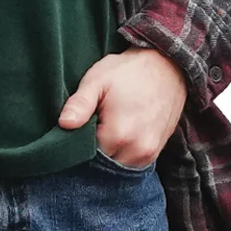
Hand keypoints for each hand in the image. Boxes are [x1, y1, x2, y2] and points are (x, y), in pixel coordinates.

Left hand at [59, 47, 186, 167]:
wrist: (166, 67)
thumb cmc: (127, 72)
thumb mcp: (97, 81)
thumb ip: (80, 104)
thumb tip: (64, 124)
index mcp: (119, 134)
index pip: (85, 152)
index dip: (77, 139)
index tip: (79, 123)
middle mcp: (138, 150)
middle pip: (102, 161)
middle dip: (92, 147)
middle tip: (92, 122)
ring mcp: (150, 153)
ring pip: (116, 163)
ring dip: (108, 150)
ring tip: (106, 125)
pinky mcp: (156, 151)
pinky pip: (131, 162)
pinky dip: (121, 151)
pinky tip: (119, 131)